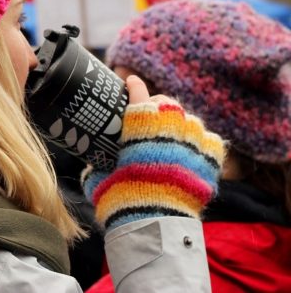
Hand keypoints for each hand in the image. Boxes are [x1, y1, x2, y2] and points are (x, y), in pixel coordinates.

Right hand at [82, 76, 225, 230]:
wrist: (154, 222)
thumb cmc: (122, 199)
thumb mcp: (100, 178)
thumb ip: (99, 165)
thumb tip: (92, 164)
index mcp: (140, 126)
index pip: (138, 94)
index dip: (133, 85)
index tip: (130, 81)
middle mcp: (169, 127)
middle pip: (167, 102)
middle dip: (158, 105)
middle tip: (152, 114)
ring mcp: (193, 141)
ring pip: (191, 120)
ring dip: (181, 125)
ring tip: (174, 138)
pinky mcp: (211, 160)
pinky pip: (211, 141)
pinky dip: (202, 144)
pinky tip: (194, 152)